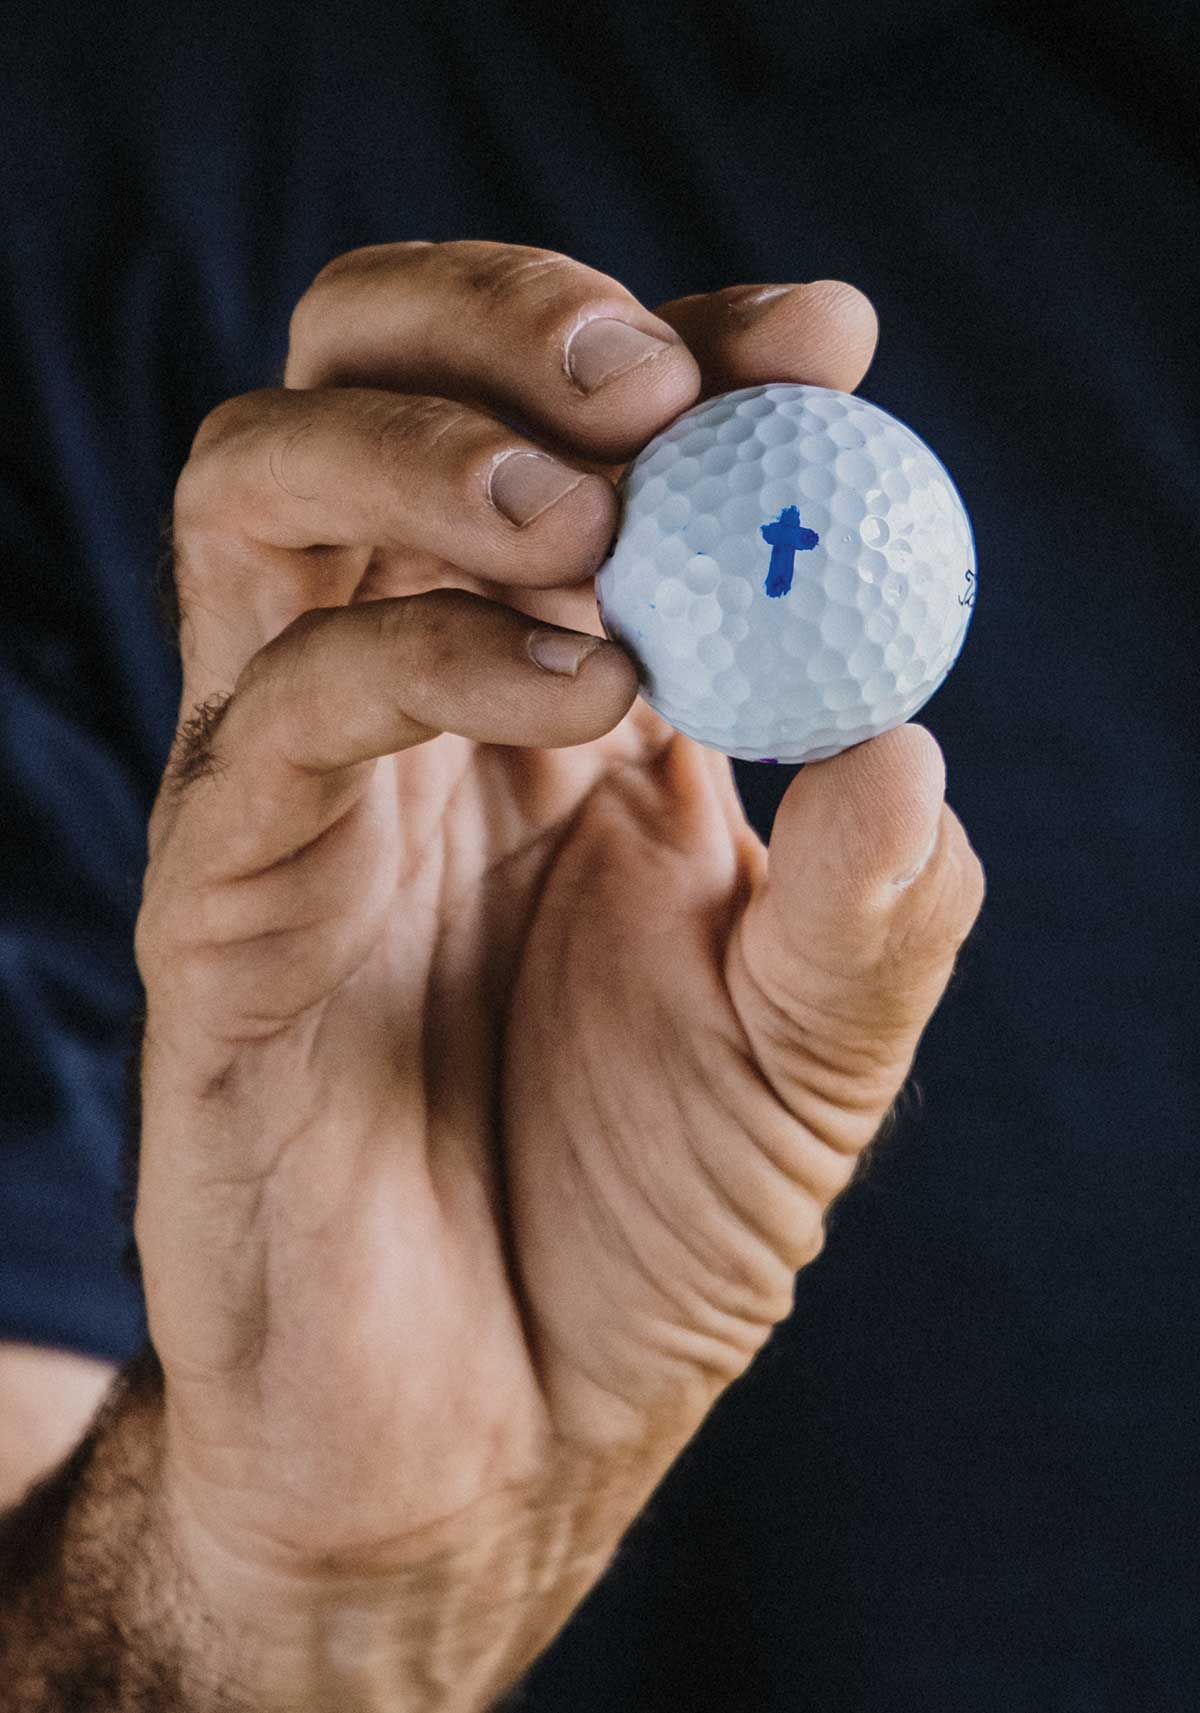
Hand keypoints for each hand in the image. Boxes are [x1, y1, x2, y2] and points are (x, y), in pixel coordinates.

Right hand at [133, 242, 983, 1706]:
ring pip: (259, 489)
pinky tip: (571, 688)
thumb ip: (870, 908)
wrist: (486, 1431)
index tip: (821, 338)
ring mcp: (292, 781)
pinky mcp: (210, 893)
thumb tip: (911, 731)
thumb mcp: (810, 1059)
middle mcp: (407, 700)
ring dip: (430, 451)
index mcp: (555, 700)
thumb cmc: (645, 1233)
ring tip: (591, 519)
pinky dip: (420, 653)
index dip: (693, 357)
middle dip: (501, 319)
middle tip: (651, 380)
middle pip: (366, 385)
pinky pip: (274, 709)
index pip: (578, 442)